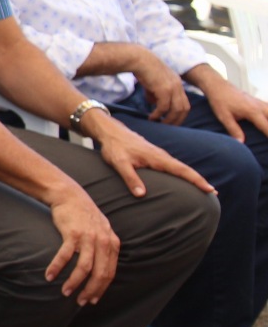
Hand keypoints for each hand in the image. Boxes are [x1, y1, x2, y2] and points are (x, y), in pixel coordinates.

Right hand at [45, 188, 119, 304]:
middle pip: (100, 274)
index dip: (101, 289)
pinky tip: (49, 276)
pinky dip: (57, 268)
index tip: (92, 299)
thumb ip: (104, 248)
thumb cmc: (83, 216)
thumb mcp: (101, 231)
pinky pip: (65, 256)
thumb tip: (101, 270)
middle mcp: (104, 242)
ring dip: (74, 283)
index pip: (110, 273)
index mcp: (112, 244)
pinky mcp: (72, 233)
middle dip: (90, 291)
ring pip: (84, 268)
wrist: (69, 195)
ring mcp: (89, 237)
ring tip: (65, 292)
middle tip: (79, 301)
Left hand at [83, 113, 213, 198]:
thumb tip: (141, 195)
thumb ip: (130, 178)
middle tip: (214, 193)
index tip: (210, 189)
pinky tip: (183, 179)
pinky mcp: (155, 156)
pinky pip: (172, 166)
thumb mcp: (119, 163)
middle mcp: (162, 156)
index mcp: (157, 157)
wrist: (111, 132)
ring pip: (179, 167)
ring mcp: (159, 155)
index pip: (181, 170)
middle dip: (199, 180)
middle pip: (185, 169)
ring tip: (204, 188)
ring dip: (192, 177)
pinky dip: (182, 173)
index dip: (196, 180)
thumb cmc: (115, 147)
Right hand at [132, 52, 189, 124]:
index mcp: (177, 84)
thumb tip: (153, 103)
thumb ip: (154, 93)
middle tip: (167, 127)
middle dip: (176, 120)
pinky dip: (158, 114)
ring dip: (168, 120)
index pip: (184, 103)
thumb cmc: (143, 69)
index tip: (170, 121)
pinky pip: (164, 107)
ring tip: (159, 124)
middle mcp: (178, 86)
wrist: (139, 59)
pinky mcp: (164, 90)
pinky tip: (151, 117)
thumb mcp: (152, 82)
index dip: (179, 114)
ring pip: (176, 110)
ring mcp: (172, 88)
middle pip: (184, 109)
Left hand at [200, 74, 267, 141]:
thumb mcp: (224, 117)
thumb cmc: (219, 101)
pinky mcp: (258, 101)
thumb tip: (241, 143)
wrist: (218, 86)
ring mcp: (260, 103)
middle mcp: (260, 106)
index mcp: (253, 111)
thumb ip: (233, 129)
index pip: (267, 127)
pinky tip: (267, 120)